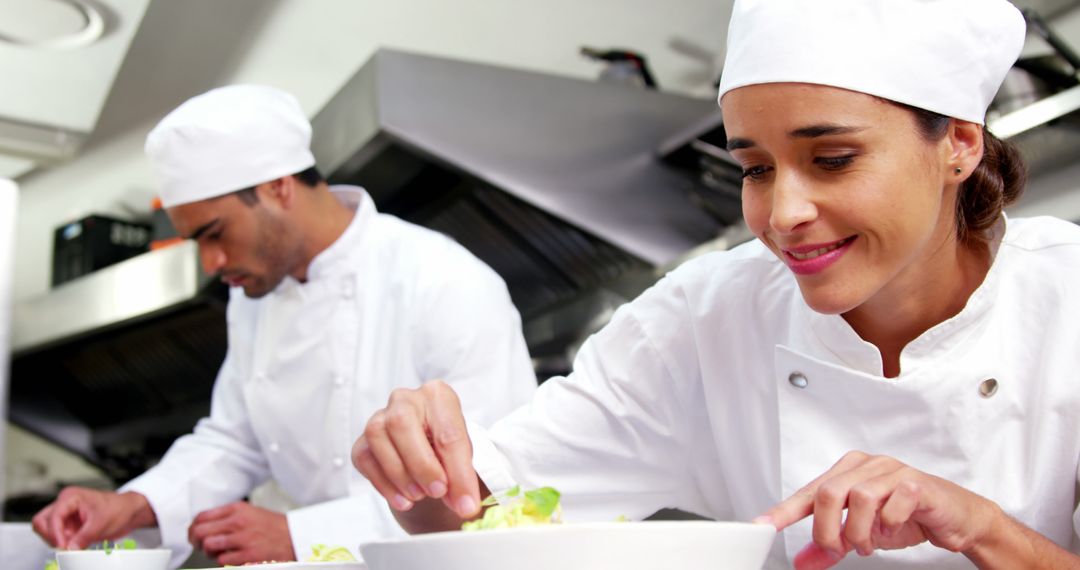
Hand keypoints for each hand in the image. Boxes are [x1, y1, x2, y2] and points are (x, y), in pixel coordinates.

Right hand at [32, 488, 155, 549]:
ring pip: (46, 530)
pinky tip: (76, 545)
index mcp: (71, 497)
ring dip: (57, 540)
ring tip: (74, 544)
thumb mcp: (101, 524)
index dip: (55, 533)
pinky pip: (57, 536)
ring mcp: (65, 515)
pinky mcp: (68, 525)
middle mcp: (65, 504)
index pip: (52, 516)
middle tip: (64, 546)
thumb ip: (83, 537)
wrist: (130, 512)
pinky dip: (63, 543)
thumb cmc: (119, 509)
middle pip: (42, 522)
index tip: (62, 546)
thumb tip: (69, 549)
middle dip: (51, 536)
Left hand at [188, 501, 294, 564]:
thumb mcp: (250, 513)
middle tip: (202, 546)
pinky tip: (233, 558)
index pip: (201, 517)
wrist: (295, 537)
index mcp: (237, 509)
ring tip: (220, 553)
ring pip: (208, 546)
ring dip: (210, 553)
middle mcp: (238, 522)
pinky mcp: (248, 555)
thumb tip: (204, 526)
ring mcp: (243, 538)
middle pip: (200, 532)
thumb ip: (228, 517)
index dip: (193, 528)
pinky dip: (224, 562)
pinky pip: (222, 560)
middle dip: (197, 542)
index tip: (195, 534)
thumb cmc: (274, 527)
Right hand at [352, 380, 482, 523]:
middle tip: (438, 492)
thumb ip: (464, 479)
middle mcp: (405, 400)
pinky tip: (403, 499)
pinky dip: (384, 485)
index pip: (448, 433)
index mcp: (438, 396)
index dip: (459, 472)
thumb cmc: (446, 450)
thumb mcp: (465, 460)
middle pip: (403, 424)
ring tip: (420, 496)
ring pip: (379, 438)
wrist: (427, 456)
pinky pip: (365, 459)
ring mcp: (379, 417)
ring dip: (401, 475)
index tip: (466, 504)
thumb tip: (465, 506)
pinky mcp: (362, 441)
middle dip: (422, 465)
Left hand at [757, 451, 1000, 569]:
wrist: (958, 518)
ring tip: (868, 544)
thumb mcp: (863, 534)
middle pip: (828, 494)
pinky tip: (893, 530)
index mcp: (848, 471)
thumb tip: (802, 561)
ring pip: (858, 498)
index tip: (762, 526)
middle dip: (829, 531)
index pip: (809, 492)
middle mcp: (867, 465)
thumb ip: (832, 545)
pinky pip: (893, 504)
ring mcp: (893, 471)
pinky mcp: (917, 483)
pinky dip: (889, 525)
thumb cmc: (908, 516)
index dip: (784, 511)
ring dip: (860, 532)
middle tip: (840, 550)